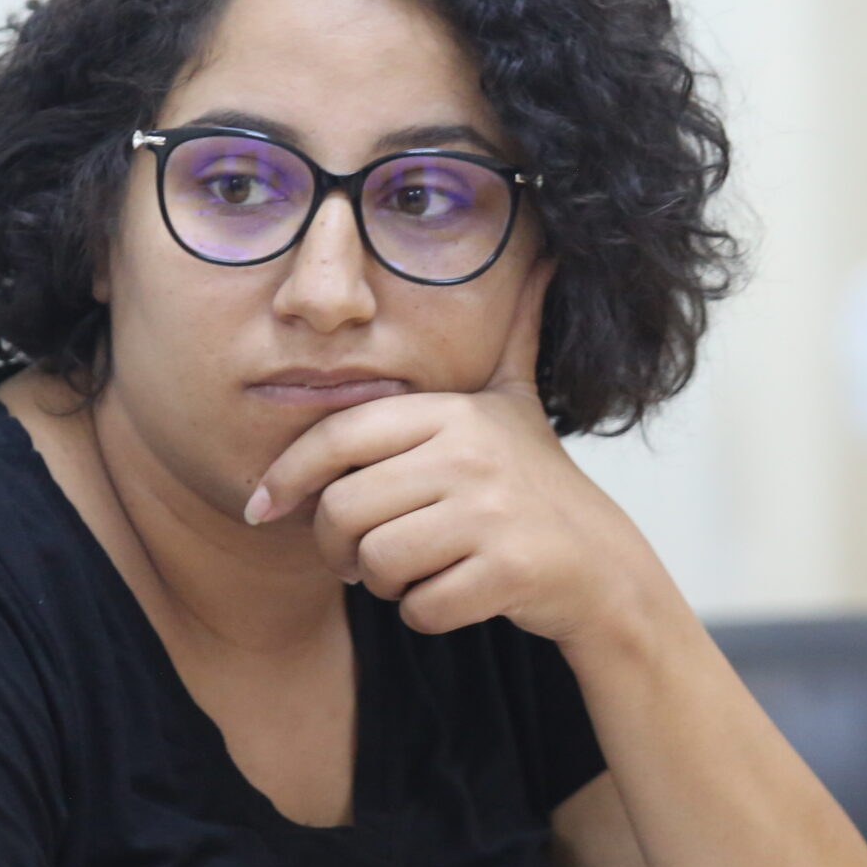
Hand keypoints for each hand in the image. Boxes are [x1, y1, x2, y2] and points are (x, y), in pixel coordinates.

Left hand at [244, 265, 662, 643]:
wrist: (604, 565)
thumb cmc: (540, 485)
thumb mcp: (516, 402)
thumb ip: (510, 336)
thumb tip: (540, 255)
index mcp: (453, 412)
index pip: (340, 435)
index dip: (288, 474)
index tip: (262, 508)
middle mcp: (470, 454)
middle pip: (344, 510)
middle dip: (338, 548)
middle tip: (358, 557)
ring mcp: (491, 514)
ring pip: (377, 561)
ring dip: (383, 582)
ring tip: (413, 571)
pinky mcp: (508, 571)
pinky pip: (421, 606)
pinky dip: (425, 611)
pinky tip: (454, 593)